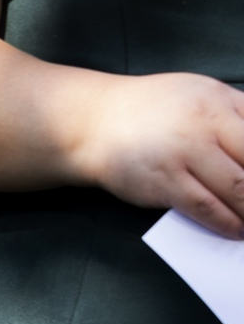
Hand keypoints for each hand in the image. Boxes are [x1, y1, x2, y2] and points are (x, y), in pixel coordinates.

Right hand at [65, 70, 243, 236]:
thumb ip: (239, 114)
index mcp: (220, 100)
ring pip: (238, 190)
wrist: (94, 122)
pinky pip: (206, 208)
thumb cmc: (154, 110)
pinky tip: (238, 229)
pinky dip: (228, 223)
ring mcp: (183, 154)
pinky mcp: (164, 182)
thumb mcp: (203, 94)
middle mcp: (204, 124)